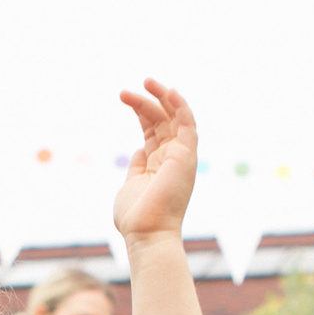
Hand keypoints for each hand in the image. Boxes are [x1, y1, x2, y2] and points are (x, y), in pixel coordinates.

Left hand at [112, 79, 198, 245]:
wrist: (147, 233)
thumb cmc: (136, 217)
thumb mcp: (131, 185)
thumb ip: (136, 167)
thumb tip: (139, 151)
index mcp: (158, 164)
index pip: (153, 130)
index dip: (141, 112)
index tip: (126, 98)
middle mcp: (172, 158)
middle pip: (162, 121)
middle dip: (146, 102)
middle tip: (126, 91)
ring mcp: (181, 156)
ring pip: (175, 118)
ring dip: (163, 97)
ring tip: (146, 81)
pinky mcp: (186, 156)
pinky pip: (188, 125)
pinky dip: (181, 106)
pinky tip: (168, 91)